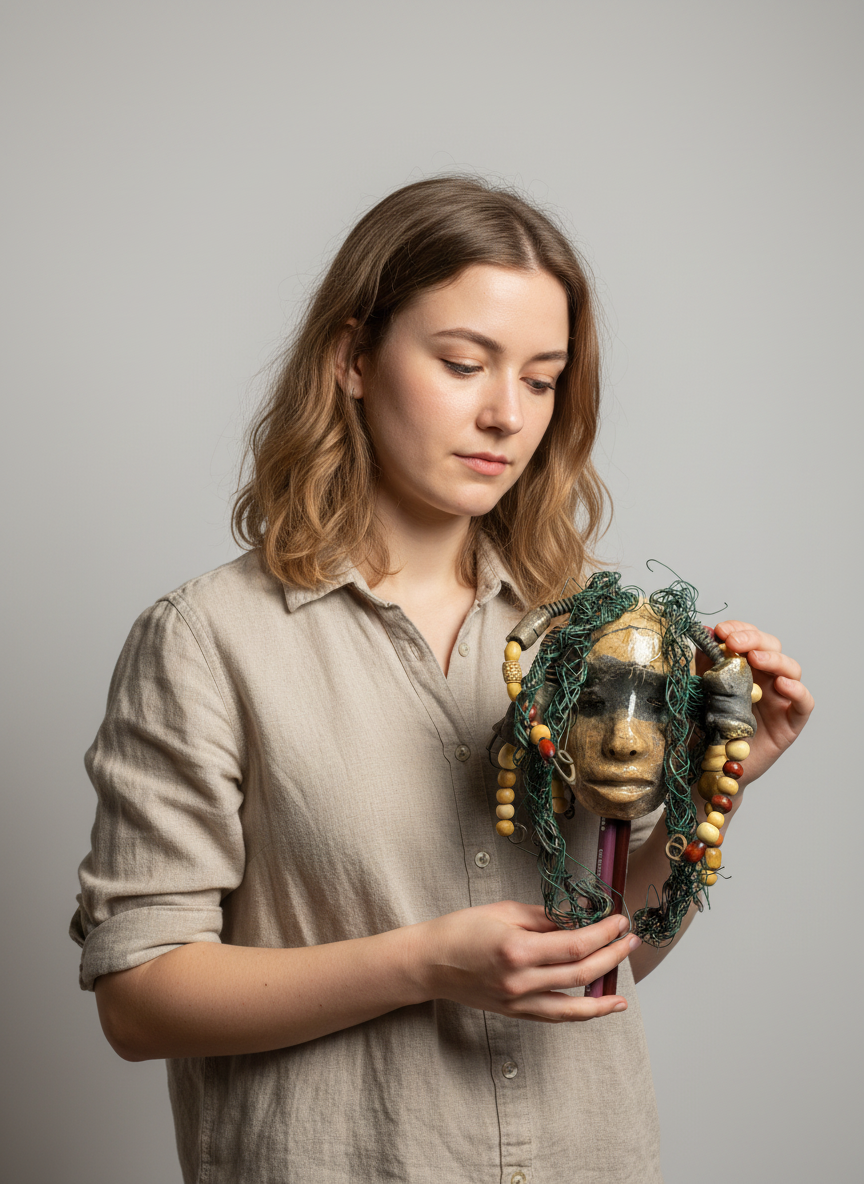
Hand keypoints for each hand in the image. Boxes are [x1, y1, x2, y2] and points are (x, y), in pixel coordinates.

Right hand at [414, 901, 639, 1021]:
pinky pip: (559, 1014)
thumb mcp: (503, 911)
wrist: (428, 963)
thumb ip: (544, 917)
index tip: (618, 921)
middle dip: (612, 954)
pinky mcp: (516, 1013)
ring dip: (606, 985)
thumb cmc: (460, 930)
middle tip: (630, 938)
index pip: (574, 945)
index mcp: (517, 950)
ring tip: (625, 968)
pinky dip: (586, 1011)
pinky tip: (605, 1003)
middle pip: (581, 972)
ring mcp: (519, 1002)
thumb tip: (578, 916)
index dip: (602, 933)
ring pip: (576, 1002)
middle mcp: (521, 981)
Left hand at [697, 619, 813, 784]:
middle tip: (734, 642)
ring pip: (791, 669)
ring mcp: (781, 699)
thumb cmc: (710, 729)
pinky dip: (797, 690)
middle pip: (772, 647)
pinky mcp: (791, 723)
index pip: (749, 638)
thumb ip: (705, 664)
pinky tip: (782, 685)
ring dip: (775, 659)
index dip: (739, 630)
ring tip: (756, 659)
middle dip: (753, 639)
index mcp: (745, 667)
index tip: (720, 631)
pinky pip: (805, 702)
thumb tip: (703, 632)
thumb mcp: (701, 691)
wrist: (713, 766)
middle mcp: (766, 679)